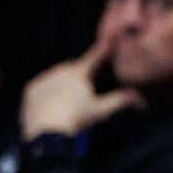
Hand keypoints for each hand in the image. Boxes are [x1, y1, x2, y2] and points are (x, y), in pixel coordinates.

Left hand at [18, 42, 142, 139]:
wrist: (46, 134)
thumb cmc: (77, 119)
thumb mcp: (102, 110)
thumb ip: (121, 100)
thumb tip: (142, 100)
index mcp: (78, 73)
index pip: (94, 57)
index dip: (103, 49)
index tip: (110, 38)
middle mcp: (58, 71)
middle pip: (74, 68)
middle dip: (81, 73)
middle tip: (86, 86)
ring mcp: (43, 80)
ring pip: (57, 76)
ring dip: (64, 82)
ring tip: (68, 99)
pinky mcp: (30, 90)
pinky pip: (42, 86)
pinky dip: (49, 90)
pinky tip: (52, 102)